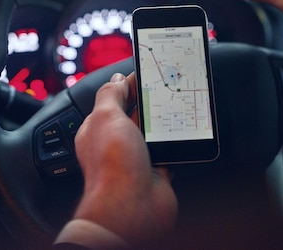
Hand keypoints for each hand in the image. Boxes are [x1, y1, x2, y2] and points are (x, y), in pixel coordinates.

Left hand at [72, 72, 177, 246]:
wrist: (131, 208)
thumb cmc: (113, 165)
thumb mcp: (105, 116)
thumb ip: (110, 94)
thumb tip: (116, 79)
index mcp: (98, 128)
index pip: (112, 100)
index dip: (128, 85)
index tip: (146, 73)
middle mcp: (116, 144)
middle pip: (134, 115)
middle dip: (148, 102)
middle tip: (167, 87)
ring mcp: (136, 159)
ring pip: (153, 133)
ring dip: (164, 122)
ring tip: (178, 105)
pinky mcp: (156, 172)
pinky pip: (169, 152)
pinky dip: (176, 143)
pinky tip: (184, 133)